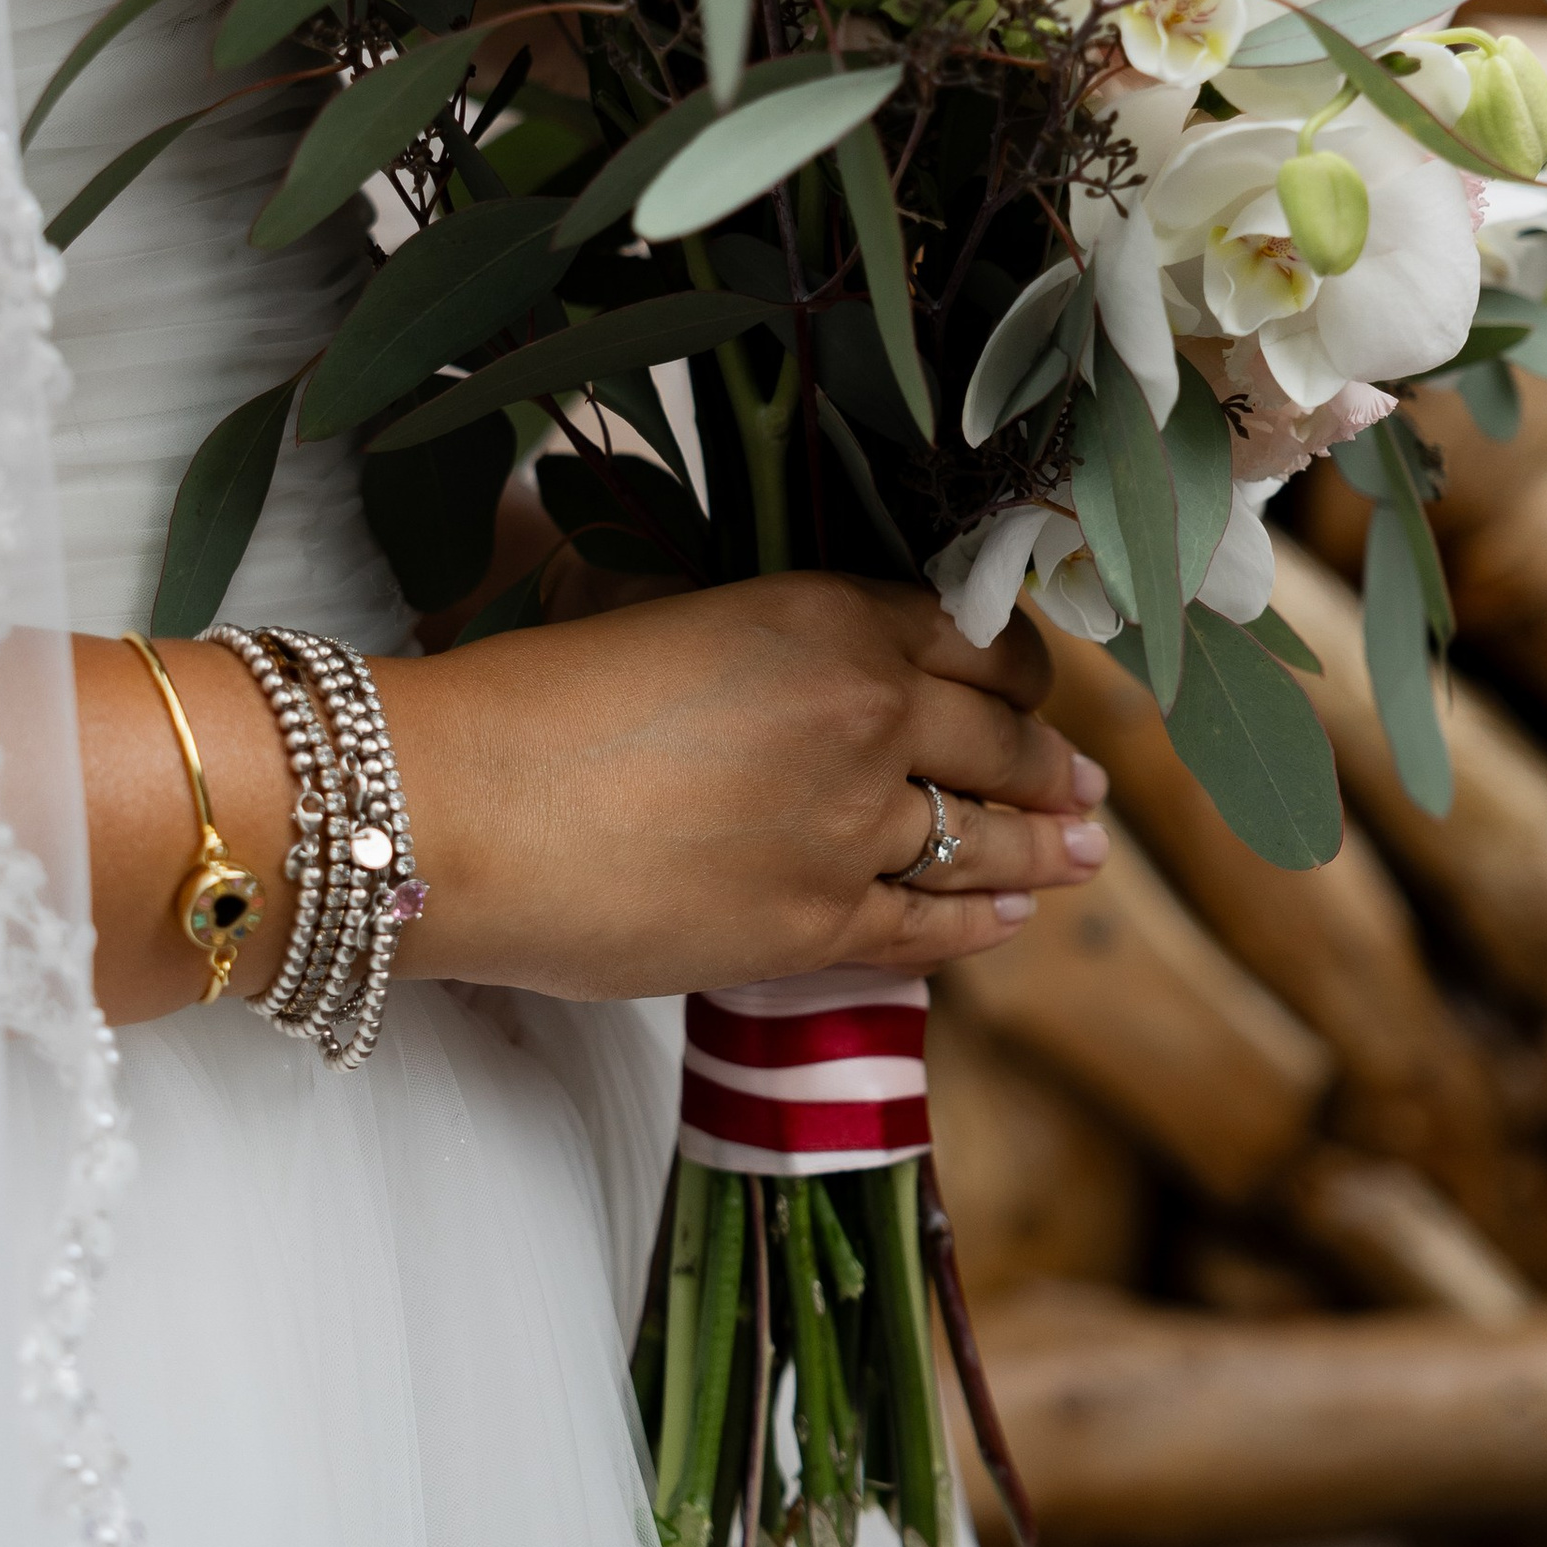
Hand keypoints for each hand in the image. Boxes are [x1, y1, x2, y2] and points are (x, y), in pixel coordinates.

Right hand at [370, 573, 1106, 1002]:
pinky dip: (984, 920)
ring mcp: (850, 830)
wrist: (459, 806)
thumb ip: (762, 641)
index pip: (970, 639)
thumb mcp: (669, 618)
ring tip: (1087, 848)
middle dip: (1054, 761)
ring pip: (986, 838)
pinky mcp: (815, 930)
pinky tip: (1015, 914)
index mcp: (828, 616)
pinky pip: (931, 926)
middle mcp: (865, 714)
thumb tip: (802, 674)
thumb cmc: (529, 699)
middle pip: (1002, 739)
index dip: (1017, 670)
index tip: (1031, 687)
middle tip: (1087, 777)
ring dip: (1048, 843)